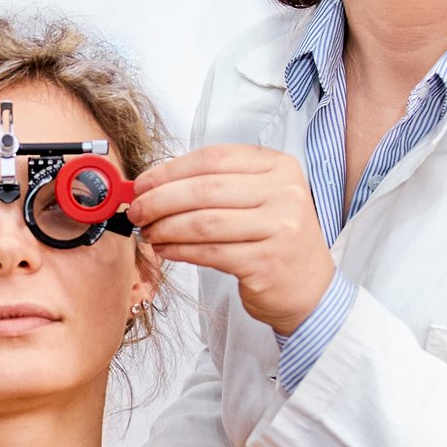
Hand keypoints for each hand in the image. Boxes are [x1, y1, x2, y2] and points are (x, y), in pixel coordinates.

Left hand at [129, 144, 335, 336]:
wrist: (310, 288)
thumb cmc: (276, 239)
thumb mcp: (261, 198)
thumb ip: (218, 185)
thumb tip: (155, 184)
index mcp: (280, 167)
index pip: (214, 158)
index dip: (170, 169)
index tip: (143, 183)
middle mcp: (285, 193)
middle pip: (204, 189)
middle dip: (160, 199)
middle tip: (136, 209)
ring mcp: (279, 228)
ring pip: (203, 222)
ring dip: (165, 227)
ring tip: (146, 231)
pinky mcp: (266, 263)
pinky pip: (209, 252)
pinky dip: (178, 250)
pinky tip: (165, 249)